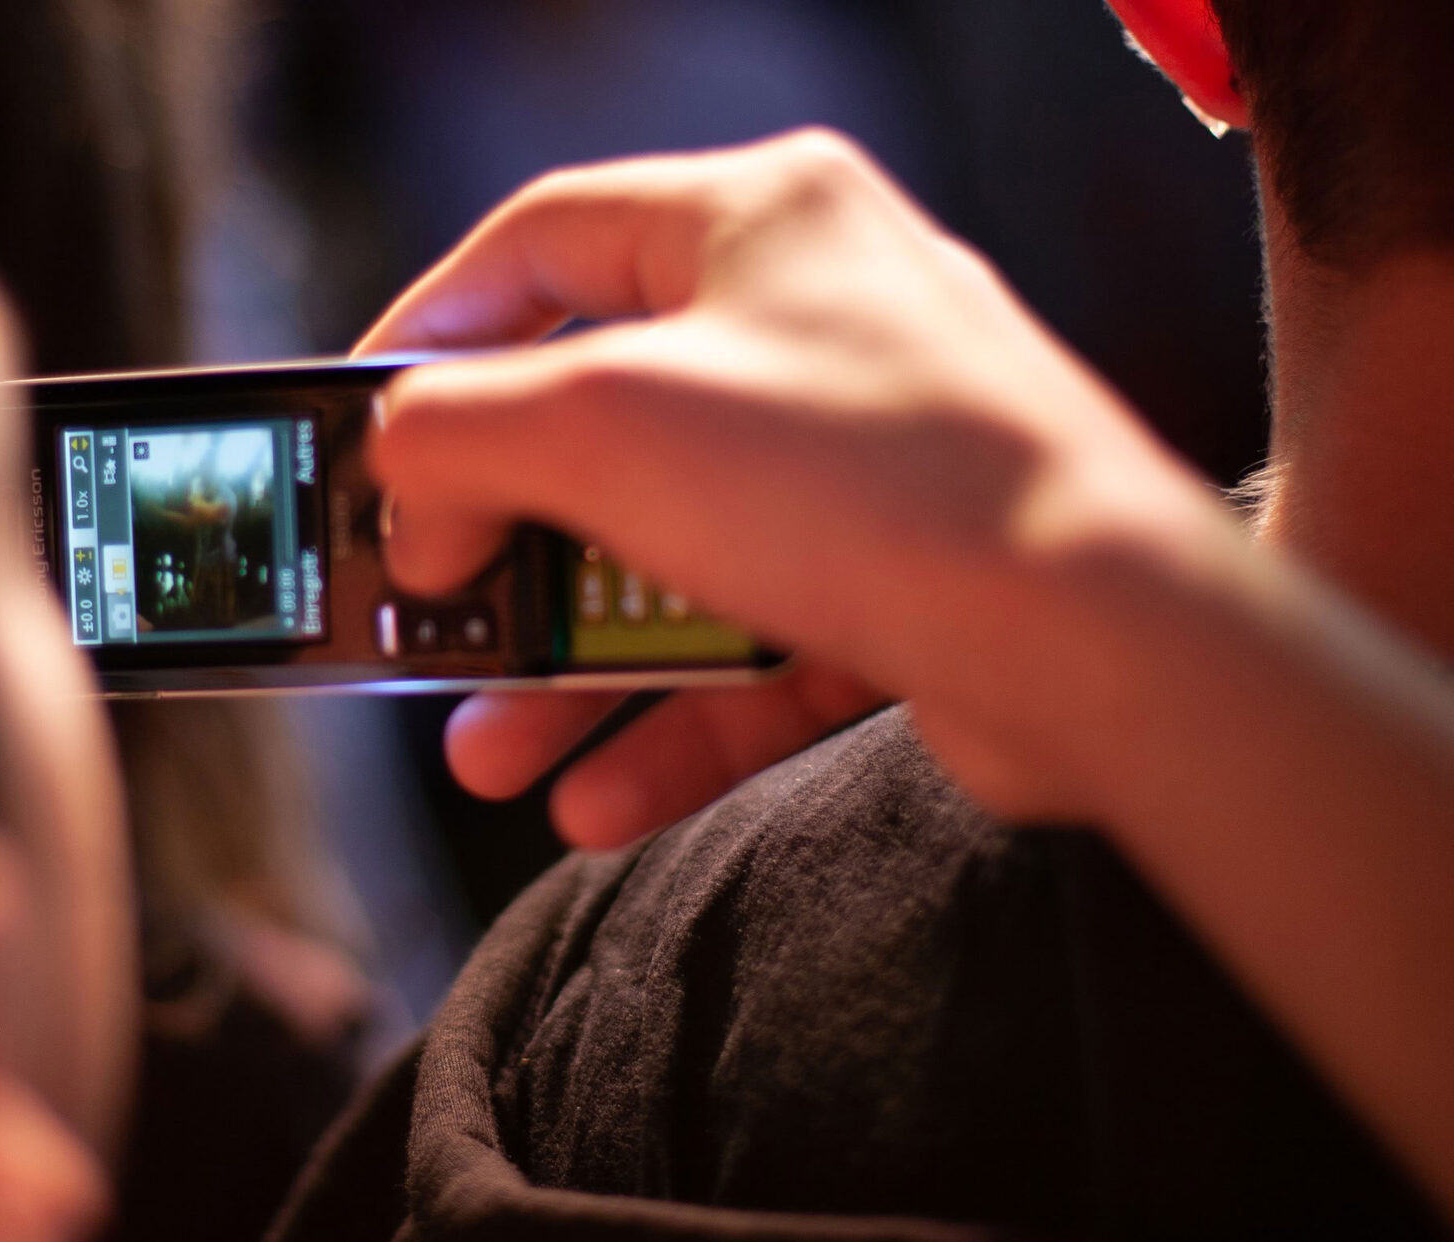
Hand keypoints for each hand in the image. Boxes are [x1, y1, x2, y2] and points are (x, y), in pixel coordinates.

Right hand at [355, 129, 1234, 840]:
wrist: (1098, 638)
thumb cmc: (866, 479)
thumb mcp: (603, 423)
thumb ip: (457, 432)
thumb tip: (403, 478)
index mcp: (754, 221)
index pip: (542, 243)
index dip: (432, 332)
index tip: (361, 426)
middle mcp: (812, 327)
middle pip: (597, 430)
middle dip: (500, 552)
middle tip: (428, 619)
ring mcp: (859, 463)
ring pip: (667, 564)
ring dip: (568, 668)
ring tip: (489, 752)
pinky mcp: (899, 582)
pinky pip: (750, 650)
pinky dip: (670, 723)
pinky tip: (594, 801)